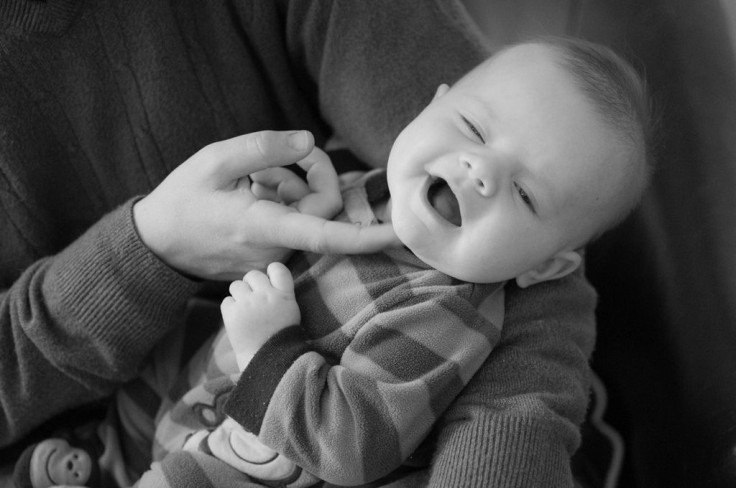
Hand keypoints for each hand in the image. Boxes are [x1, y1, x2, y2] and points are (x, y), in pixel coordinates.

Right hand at [133, 130, 398, 279]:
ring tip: (253, 181)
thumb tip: (308, 141)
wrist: (156, 244)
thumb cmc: (183, 199)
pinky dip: (284, 204)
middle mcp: (276, 249)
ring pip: (308, 217)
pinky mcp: (270, 259)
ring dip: (291, 189)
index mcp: (265, 227)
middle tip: (274, 160)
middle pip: (323, 210)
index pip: (328, 234)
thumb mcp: (215, 161)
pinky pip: (294, 227)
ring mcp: (273, 258)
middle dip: (310, 175)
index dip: (368, 234)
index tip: (400, 231)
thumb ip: (264, 148)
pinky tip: (253, 196)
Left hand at [221, 263, 299, 369]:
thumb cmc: (280, 337)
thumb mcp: (290, 311)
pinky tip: (238, 319)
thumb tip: (264, 279)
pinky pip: (226, 301)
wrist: (268, 360)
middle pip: (253, 275)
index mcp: (284, 295)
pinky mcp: (232, 313)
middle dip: (251, 284)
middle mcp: (266, 295)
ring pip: (236, 285)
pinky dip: (230, 308)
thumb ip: (279, 294)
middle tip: (254, 299)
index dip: (271, 270)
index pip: (278, 268)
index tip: (269, 279)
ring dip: (239, 294)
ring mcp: (248, 303)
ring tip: (245, 310)